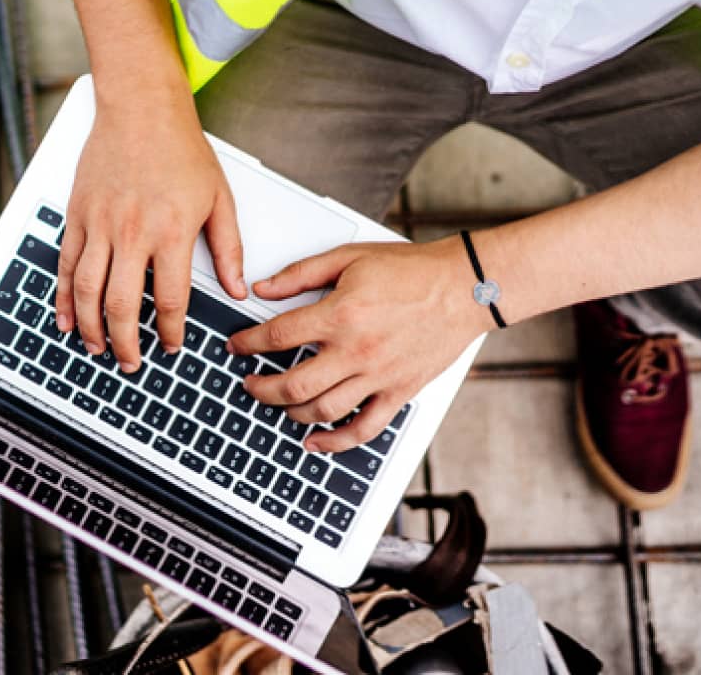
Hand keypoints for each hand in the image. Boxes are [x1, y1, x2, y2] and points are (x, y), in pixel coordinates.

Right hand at [56, 88, 246, 371]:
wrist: (141, 107)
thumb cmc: (181, 148)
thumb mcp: (219, 198)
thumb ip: (229, 248)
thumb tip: (237, 288)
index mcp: (171, 232)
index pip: (168, 299)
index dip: (169, 330)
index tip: (171, 345)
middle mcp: (132, 232)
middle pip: (122, 305)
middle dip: (125, 342)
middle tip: (131, 361)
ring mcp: (100, 224)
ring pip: (87, 291)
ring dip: (90, 327)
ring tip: (97, 347)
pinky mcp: (78, 214)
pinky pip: (66, 264)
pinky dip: (63, 296)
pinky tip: (66, 318)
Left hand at [229, 238, 486, 452]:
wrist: (464, 287)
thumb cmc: (412, 270)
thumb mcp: (349, 258)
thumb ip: (301, 274)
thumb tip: (264, 288)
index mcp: (340, 315)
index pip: (278, 337)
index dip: (248, 344)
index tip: (236, 346)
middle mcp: (356, 351)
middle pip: (293, 383)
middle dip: (261, 388)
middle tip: (249, 383)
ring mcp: (378, 376)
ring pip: (323, 410)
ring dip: (291, 412)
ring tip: (277, 404)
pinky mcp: (399, 392)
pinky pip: (364, 429)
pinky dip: (336, 442)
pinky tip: (316, 442)